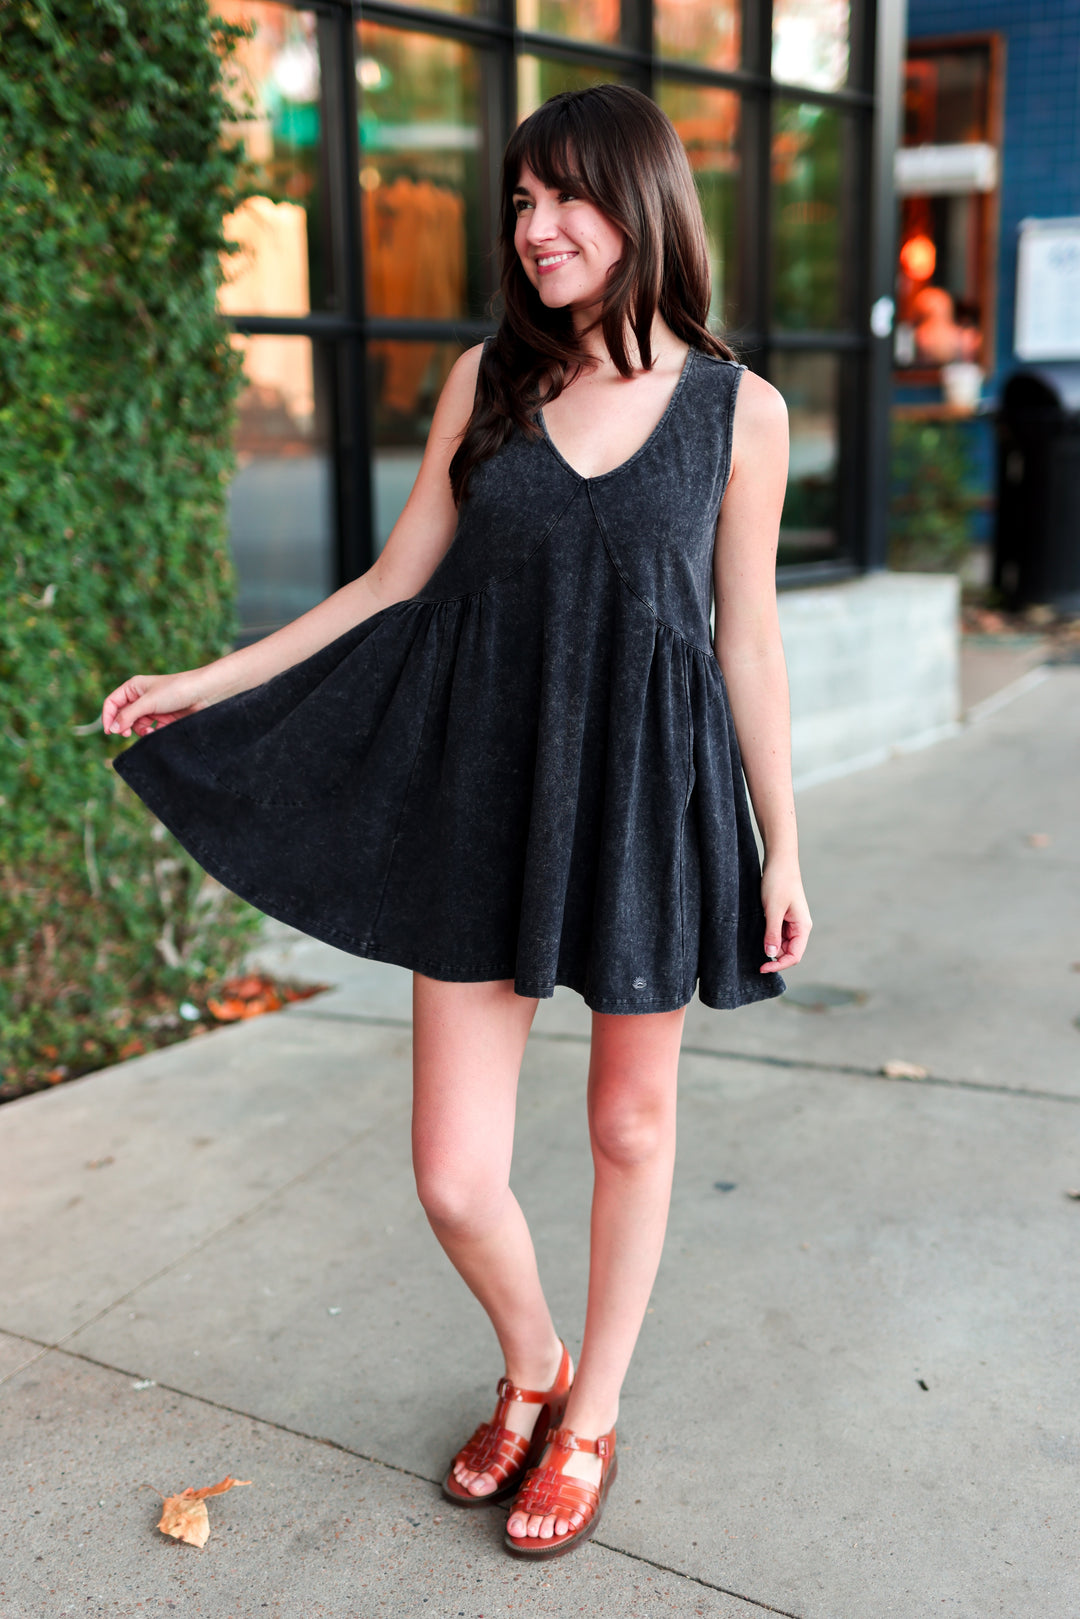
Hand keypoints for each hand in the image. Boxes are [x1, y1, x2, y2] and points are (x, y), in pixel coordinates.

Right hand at [101, 669, 213, 738]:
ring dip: (140, 730)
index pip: (112, 703)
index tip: (110, 732)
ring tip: (149, 732)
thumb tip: (113, 728)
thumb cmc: (176, 690)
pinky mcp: (165, 717)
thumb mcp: (148, 702)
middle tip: (126, 734)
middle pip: (124, 715)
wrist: (204, 694)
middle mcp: (142, 697)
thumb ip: (128, 715)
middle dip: (125, 726)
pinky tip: (157, 732)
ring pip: (137, 724)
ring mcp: (153, 708)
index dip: (108, 717)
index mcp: (134, 687)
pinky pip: (151, 728)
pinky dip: (152, 732)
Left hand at [760, 857, 811, 972]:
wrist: (779, 860)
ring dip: (770, 946)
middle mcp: (800, 926)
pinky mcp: (783, 916)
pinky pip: (777, 933)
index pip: (794, 956)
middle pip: (788, 952)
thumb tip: (771, 955)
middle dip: (773, 957)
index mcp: (803, 927)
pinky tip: (758, 935)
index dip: (779, 965)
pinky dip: (768, 937)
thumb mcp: (773, 910)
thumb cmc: (779, 882)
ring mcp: (792, 921)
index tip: (761, 968)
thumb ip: (772, 934)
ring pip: (782, 944)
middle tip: (754, 958)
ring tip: (754, 943)